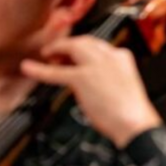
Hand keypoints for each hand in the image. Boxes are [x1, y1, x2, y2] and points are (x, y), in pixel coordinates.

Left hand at [20, 36, 161, 147]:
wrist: (135, 124)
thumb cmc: (131, 113)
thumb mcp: (124, 86)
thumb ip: (109, 77)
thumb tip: (92, 80)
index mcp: (123, 57)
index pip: (99, 45)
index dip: (84, 48)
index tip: (75, 54)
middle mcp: (110, 56)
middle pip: (85, 41)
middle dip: (70, 45)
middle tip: (57, 53)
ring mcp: (95, 65)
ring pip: (72, 47)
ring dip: (57, 49)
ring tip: (46, 54)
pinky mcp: (83, 78)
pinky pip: (57, 72)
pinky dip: (40, 70)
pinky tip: (29, 68)